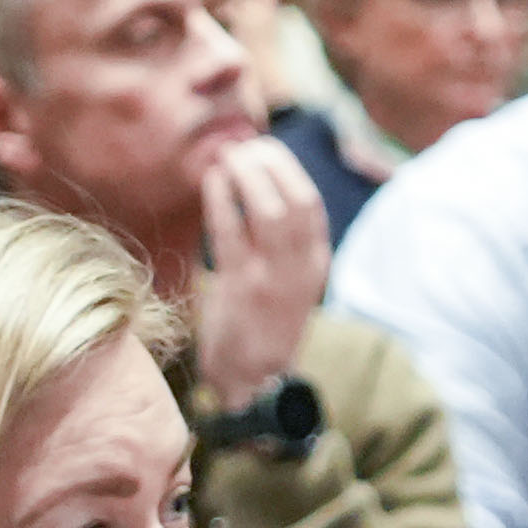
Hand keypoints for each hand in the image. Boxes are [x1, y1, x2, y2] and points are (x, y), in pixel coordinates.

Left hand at [182, 130, 326, 413]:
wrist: (252, 380)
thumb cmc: (261, 322)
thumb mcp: (286, 279)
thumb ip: (280, 238)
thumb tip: (257, 179)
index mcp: (316, 262)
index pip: (311, 202)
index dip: (287, 167)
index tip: (262, 149)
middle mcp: (302, 268)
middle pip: (297, 199)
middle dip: (270, 162)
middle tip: (241, 146)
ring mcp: (274, 279)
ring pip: (272, 211)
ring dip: (247, 175)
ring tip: (226, 158)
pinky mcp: (242, 290)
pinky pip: (232, 232)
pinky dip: (222, 199)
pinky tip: (212, 182)